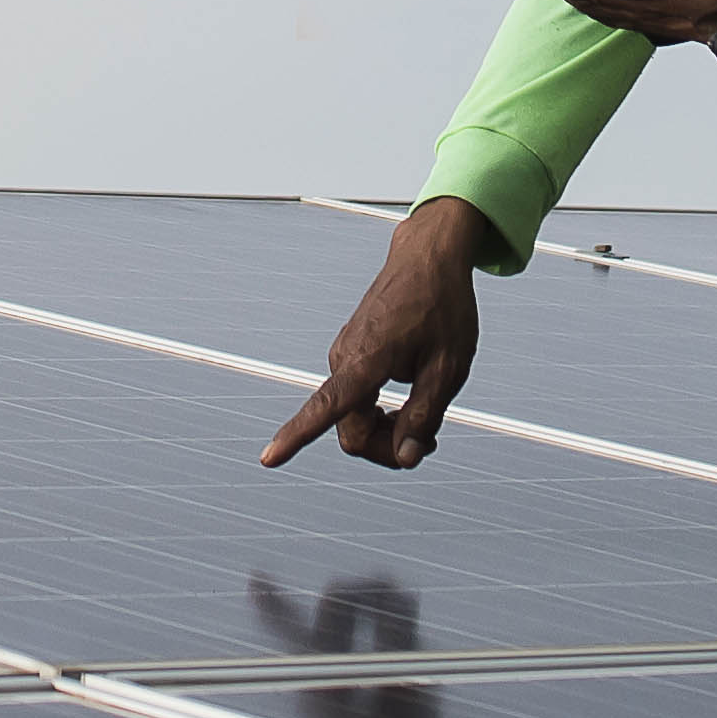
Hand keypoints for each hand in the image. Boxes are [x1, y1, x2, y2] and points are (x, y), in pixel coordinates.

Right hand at [265, 198, 492, 468]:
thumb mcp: (448, 368)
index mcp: (366, 360)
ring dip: (385, 431)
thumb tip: (405, 458)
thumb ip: (425, 417)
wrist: (428, 258)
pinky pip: (356, 400)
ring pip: (354, 419)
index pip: (325, 408)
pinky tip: (409, 402)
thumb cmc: (443, 307)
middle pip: (352, 434)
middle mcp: (344, 359)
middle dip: (386, 448)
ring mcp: (344, 355)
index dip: (296, 438)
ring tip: (423, 420)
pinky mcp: (351, 353)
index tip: (268, 459)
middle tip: (427, 442)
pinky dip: (380, 412)